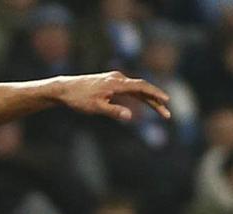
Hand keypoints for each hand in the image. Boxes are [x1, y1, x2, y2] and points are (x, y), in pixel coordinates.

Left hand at [54, 72, 170, 120]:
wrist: (65, 89)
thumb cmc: (78, 99)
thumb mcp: (95, 108)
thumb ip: (113, 111)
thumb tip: (129, 116)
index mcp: (116, 83)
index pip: (141, 86)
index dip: (155, 93)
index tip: (166, 100)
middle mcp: (118, 78)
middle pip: (142, 88)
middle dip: (156, 101)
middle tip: (168, 114)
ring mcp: (115, 80)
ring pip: (138, 90)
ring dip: (150, 100)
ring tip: (162, 112)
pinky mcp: (112, 84)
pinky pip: (130, 90)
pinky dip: (140, 97)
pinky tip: (146, 105)